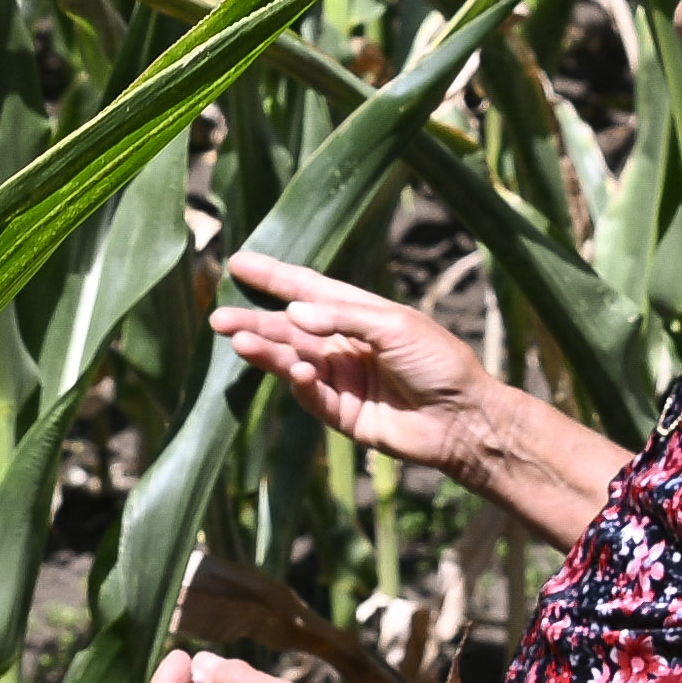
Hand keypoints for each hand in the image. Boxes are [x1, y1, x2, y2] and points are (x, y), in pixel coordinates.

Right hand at [211, 254, 511, 475]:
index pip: (307, 289)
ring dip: (266, 351)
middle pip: (289, 329)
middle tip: (217, 318)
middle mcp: (343, 344)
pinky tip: (297, 371)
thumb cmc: (439, 362)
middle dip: (254, 322)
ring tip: (237, 341)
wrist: (464, 418)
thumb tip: (293, 312)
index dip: (273, 277)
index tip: (238, 263)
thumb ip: (343, 317)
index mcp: (359, 314)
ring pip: (292, 361)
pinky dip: (299, 382)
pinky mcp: (342, 413)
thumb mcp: (395, 326)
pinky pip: (310, 395)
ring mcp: (341, 379)